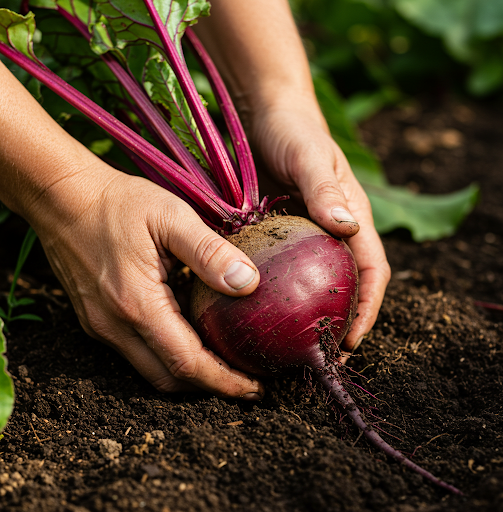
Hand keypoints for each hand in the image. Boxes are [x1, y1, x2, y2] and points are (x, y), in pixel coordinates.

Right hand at [31, 164, 263, 398]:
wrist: (62, 196)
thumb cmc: (117, 203)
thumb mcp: (171, 216)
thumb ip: (210, 252)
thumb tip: (249, 283)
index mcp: (137, 303)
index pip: (187, 362)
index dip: (224, 381)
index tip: (256, 389)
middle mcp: (115, 325)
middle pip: (169, 378)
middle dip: (211, 387)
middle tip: (248, 383)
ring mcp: (101, 325)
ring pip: (151, 370)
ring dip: (190, 375)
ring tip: (225, 364)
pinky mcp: (96, 319)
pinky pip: (137, 351)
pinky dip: (169, 355)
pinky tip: (192, 336)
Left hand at [249, 103, 390, 354]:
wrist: (266, 115)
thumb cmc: (293, 131)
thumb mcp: (310, 156)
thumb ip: (326, 190)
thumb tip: (347, 227)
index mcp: (352, 217)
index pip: (372, 270)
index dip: (368, 307)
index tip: (352, 340)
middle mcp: (332, 233)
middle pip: (348, 286)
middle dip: (342, 323)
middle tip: (323, 356)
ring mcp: (306, 236)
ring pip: (316, 285)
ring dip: (312, 316)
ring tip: (294, 348)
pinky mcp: (279, 235)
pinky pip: (285, 272)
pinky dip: (282, 296)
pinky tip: (263, 315)